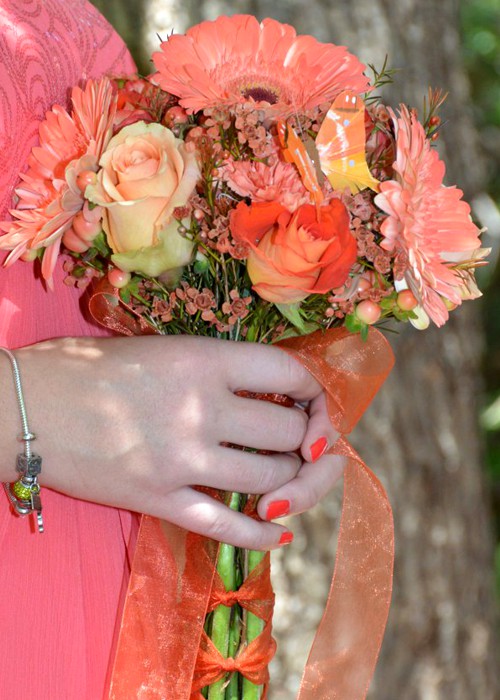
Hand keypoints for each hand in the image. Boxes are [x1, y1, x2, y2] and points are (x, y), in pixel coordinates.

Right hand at [3, 336, 342, 548]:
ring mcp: (182, 460)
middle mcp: (201, 409)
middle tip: (303, 448)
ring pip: (271, 482)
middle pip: (291, 436)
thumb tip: (272, 397)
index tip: (312, 405)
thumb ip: (217, 370)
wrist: (26, 407)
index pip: (291, 375)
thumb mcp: (163, 349)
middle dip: (308, 443)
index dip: (316, 393)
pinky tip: (278, 532)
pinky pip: (227, 525)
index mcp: (204, 360)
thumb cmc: (90, 368)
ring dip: (291, 485)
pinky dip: (262, 534)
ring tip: (288, 483)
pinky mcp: (158, 499)